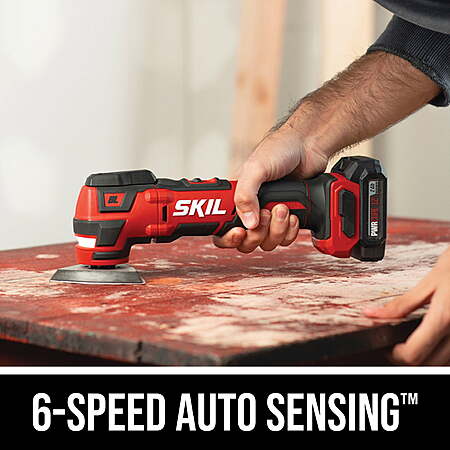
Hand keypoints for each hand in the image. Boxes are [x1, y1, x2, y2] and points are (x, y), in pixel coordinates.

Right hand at [213, 126, 328, 252]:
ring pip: (267, 243)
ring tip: (283, 208)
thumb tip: (247, 222)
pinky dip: (290, 231)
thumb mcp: (256, 168)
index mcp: (237, 198)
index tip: (239, 233)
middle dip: (257, 233)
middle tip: (266, 214)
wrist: (310, 147)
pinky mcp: (288, 220)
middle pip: (246, 241)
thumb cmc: (280, 149)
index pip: (222, 228)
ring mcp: (270, 217)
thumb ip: (246, 194)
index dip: (228, 237)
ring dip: (277, 229)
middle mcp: (252, 210)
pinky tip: (294, 215)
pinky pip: (285, 239)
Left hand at [364, 246, 449, 364]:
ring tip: (414, 340)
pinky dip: (441, 350)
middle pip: (428, 363)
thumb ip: (402, 304)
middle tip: (397, 343)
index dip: (395, 355)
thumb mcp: (429, 282)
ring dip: (427, 356)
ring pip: (443, 362)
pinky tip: (433, 337)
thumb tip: (374, 314)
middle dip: (409, 357)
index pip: (414, 353)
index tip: (387, 347)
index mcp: (445, 318)